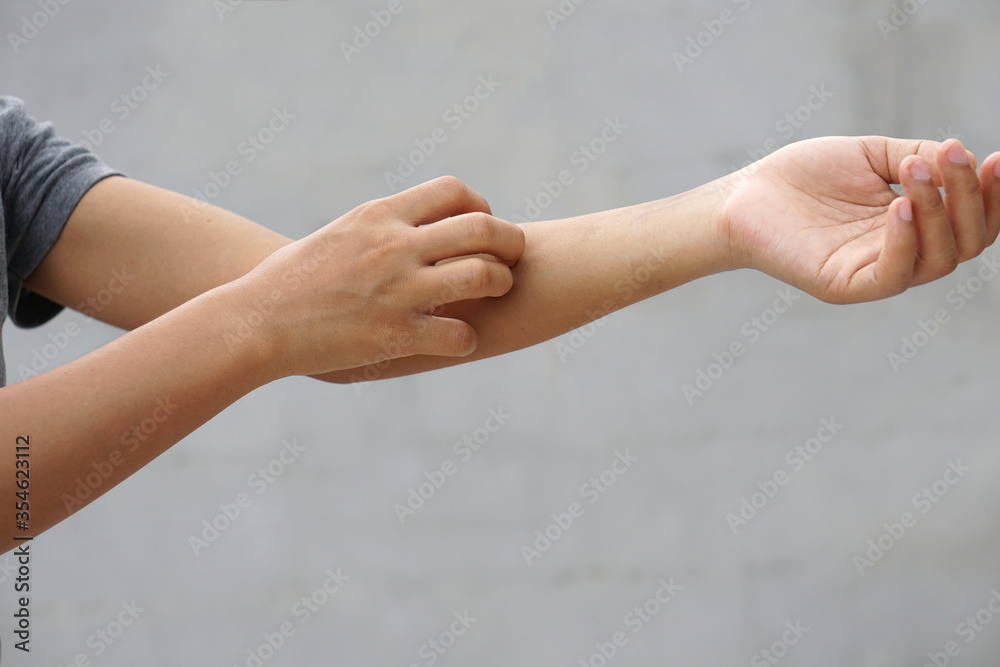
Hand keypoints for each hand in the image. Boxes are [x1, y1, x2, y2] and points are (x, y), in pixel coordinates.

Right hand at [235, 176, 524, 377]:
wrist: (256, 321)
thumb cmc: (295, 278)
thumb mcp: (342, 232)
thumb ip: (384, 224)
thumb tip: (416, 220)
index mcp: (380, 216)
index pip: (454, 191)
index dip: (480, 208)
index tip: (480, 228)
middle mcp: (393, 247)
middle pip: (482, 229)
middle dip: (510, 242)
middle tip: (512, 259)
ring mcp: (396, 291)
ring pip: (481, 275)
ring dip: (499, 284)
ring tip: (495, 294)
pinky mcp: (394, 335)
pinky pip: (458, 334)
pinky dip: (467, 338)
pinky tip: (458, 340)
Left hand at [721, 136, 999, 303]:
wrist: (746, 196)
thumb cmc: (806, 176)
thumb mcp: (872, 156)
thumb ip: (918, 156)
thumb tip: (962, 156)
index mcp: (914, 226)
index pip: (973, 221)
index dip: (993, 195)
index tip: (997, 157)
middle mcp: (902, 254)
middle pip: (966, 242)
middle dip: (969, 196)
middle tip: (951, 154)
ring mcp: (875, 273)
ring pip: (937, 258)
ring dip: (937, 210)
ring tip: (916, 170)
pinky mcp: (846, 285)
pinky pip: (893, 275)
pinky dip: (904, 240)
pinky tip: (898, 205)